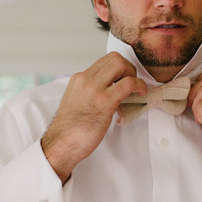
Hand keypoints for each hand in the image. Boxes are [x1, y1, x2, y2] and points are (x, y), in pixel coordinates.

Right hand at [41, 52, 147, 181]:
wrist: (62, 144)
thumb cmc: (70, 129)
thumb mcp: (76, 101)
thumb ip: (89, 92)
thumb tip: (108, 90)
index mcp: (78, 79)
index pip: (104, 61)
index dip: (119, 68)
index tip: (123, 80)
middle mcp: (85, 79)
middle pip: (114, 58)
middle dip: (128, 68)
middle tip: (130, 84)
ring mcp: (94, 88)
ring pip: (121, 65)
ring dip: (133, 75)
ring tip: (134, 90)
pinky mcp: (105, 101)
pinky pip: (128, 83)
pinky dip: (139, 86)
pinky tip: (140, 94)